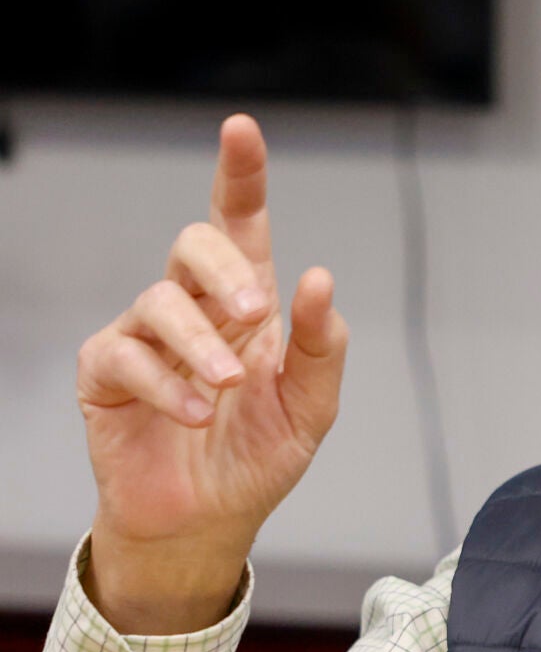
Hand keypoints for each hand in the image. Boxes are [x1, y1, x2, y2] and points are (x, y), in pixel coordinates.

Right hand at [75, 114, 347, 634]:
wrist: (209, 521)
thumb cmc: (258, 456)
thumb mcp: (311, 406)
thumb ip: (321, 346)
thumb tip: (321, 279)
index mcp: (248, 305)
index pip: (242, 226)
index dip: (241, 176)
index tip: (242, 130)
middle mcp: (196, 309)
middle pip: (195, 243)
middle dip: (224, 269)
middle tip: (254, 312)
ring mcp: (147, 338)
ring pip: (160, 301)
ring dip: (200, 344)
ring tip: (227, 389)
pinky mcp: (107, 373)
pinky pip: (127, 357)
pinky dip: (170, 386)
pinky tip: (198, 413)